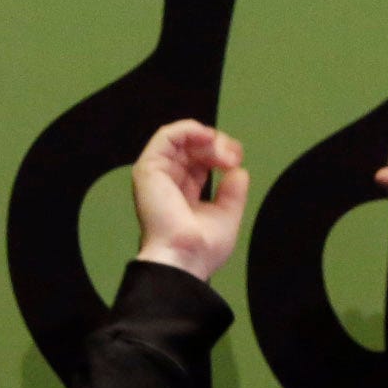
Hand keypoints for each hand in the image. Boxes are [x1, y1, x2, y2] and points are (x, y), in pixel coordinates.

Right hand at [132, 119, 246, 280]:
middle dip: (219, 144)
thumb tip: (239, 172)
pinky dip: (189, 129)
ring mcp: (156, 175)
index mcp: (182, 194)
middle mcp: (167, 182)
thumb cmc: (201, 249)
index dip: (221, 154)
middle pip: (193, 147)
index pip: (201, 161)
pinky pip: (166, 135)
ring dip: (207, 138)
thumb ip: (233, 192)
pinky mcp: (148, 169)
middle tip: (233, 157)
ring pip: (182, 138)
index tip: (236, 161)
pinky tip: (207, 138)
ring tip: (223, 152)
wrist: (185, 258)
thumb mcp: (227, 215)